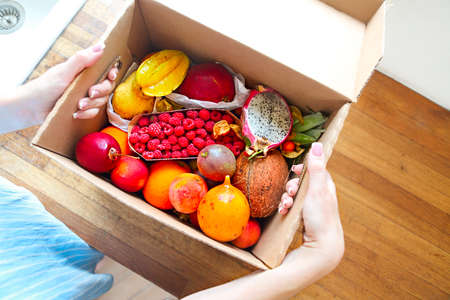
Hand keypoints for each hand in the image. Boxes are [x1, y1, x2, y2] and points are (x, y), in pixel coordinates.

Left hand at [23, 42, 117, 119]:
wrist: (31, 108)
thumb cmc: (44, 87)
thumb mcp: (64, 72)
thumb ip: (82, 59)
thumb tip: (101, 47)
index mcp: (83, 71)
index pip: (105, 69)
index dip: (111, 72)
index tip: (110, 75)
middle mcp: (86, 83)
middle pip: (107, 86)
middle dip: (100, 90)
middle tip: (90, 93)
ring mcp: (85, 97)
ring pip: (101, 100)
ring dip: (91, 104)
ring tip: (79, 104)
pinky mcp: (82, 110)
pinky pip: (94, 112)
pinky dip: (86, 113)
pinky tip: (76, 113)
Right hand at [280, 142, 343, 282]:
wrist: (322, 247)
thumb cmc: (321, 217)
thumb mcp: (317, 190)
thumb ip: (316, 168)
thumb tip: (317, 144)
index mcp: (326, 187)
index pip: (316, 170)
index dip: (304, 168)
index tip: (295, 170)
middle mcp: (321, 196)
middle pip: (303, 183)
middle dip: (291, 186)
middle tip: (289, 192)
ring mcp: (313, 208)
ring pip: (296, 196)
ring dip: (287, 198)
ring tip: (285, 206)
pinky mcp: (306, 218)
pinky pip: (293, 207)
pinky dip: (287, 208)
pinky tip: (283, 213)